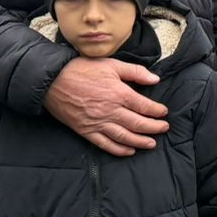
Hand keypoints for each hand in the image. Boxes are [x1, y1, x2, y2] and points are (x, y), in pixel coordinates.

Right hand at [46, 56, 166, 155]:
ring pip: (124, 137)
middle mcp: (110, 110)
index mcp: (118, 93)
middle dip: (153, 128)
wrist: (52, 80)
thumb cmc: (82, 69)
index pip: (144, 106)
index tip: (164, 113)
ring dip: (140, 141)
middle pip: (138, 123)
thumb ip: (135, 72)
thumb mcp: (111, 65)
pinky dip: (119, 150)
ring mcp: (97, 123)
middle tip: (164, 128)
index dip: (157, 111)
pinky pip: (105, 144)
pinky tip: (129, 151)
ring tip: (152, 143)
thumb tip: (155, 79)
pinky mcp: (86, 131)